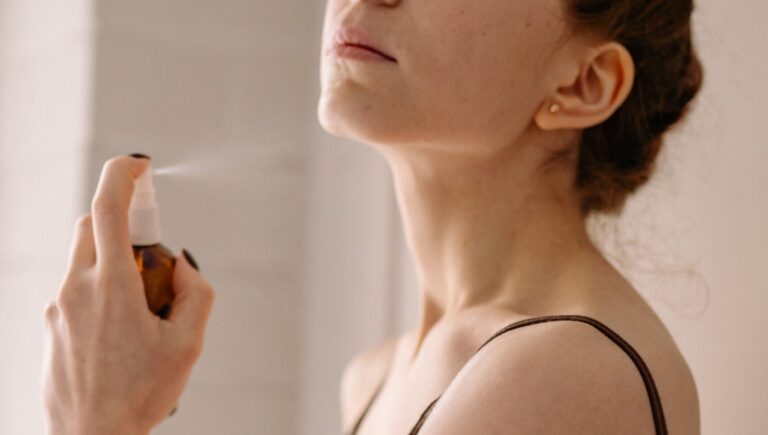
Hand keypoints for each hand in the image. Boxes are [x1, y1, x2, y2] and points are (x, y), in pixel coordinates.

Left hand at [42, 155, 215, 434]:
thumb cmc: (141, 395)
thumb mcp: (189, 344)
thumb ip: (197, 293)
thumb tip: (183, 264)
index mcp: (111, 287)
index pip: (109, 209)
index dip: (123, 175)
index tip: (139, 164)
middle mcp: (75, 289)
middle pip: (92, 226)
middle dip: (124, 225)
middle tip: (154, 259)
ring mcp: (57, 308)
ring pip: (82, 257)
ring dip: (113, 260)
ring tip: (140, 311)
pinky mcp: (50, 326)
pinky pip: (75, 288)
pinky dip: (100, 289)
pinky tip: (119, 335)